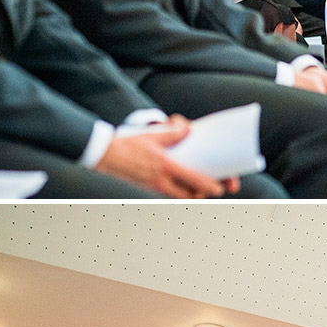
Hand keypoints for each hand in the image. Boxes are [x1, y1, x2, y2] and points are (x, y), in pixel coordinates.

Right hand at [97, 123, 233, 197]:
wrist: (107, 155)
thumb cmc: (129, 144)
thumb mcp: (153, 135)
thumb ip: (172, 133)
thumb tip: (188, 129)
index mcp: (165, 166)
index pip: (193, 180)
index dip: (209, 186)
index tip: (220, 189)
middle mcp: (161, 180)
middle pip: (188, 195)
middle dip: (201, 194)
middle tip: (211, 189)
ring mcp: (154, 186)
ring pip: (178, 196)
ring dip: (189, 194)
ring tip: (197, 188)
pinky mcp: (148, 186)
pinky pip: (167, 193)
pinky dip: (177, 192)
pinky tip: (180, 184)